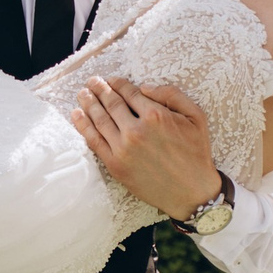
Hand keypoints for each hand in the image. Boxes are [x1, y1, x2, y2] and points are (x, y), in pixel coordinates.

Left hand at [70, 78, 223, 221]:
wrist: (191, 192)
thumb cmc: (196, 153)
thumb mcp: (196, 116)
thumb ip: (172, 95)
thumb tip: (144, 87)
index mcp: (156, 115)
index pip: (130, 93)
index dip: (118, 83)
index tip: (111, 79)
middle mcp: (136, 130)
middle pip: (111, 103)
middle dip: (100, 89)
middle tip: (92, 81)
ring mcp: (123, 149)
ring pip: (99, 119)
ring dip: (88, 103)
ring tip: (82, 93)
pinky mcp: (115, 165)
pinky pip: (94, 141)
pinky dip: (83, 126)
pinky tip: (77, 114)